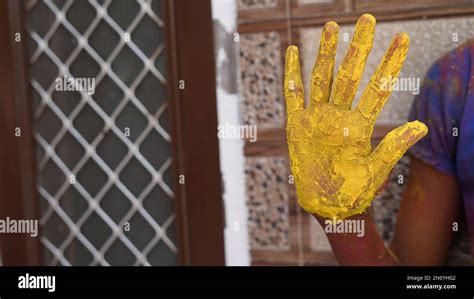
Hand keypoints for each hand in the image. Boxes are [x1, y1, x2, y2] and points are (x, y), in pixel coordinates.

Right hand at [285, 14, 427, 219]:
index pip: (377, 89)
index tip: (402, 38)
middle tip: (368, 19)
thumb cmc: (354, 192)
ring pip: (322, 79)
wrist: (329, 206)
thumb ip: (393, 148)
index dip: (389, 64)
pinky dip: (292, 74)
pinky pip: (293, 95)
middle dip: (359, 48)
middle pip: (349, 76)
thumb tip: (421, 126)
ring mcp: (317, 119)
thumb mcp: (376, 172)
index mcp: (359, 126)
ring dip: (327, 53)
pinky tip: (293, 52)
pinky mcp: (297, 126)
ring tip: (333, 27)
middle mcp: (338, 117)